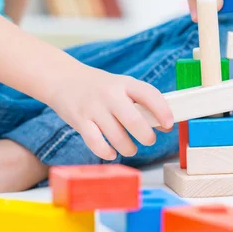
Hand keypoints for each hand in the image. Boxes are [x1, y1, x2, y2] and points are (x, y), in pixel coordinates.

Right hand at [47, 66, 173, 159]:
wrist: (63, 79)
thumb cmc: (100, 87)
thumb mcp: (122, 86)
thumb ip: (142, 102)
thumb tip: (165, 125)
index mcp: (126, 83)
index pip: (149, 95)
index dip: (162, 111)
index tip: (169, 124)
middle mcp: (110, 94)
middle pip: (134, 121)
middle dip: (146, 136)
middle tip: (149, 140)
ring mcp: (93, 108)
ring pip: (117, 137)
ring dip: (128, 148)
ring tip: (131, 148)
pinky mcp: (79, 121)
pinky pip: (96, 144)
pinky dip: (107, 152)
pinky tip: (112, 153)